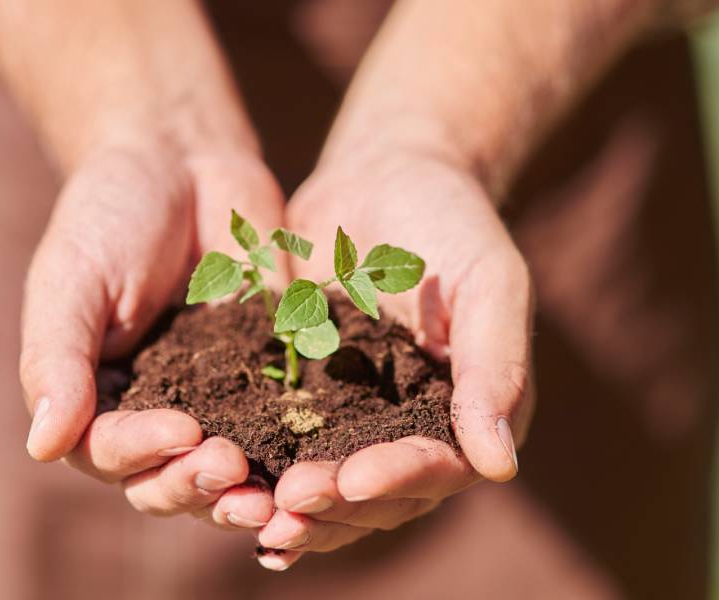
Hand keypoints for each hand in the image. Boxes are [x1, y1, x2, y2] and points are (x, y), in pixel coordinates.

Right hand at [20, 143, 286, 529]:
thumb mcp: (72, 280)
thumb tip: (42, 448)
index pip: (110, 454)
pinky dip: (295, 455)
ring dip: (245, 494)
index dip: (144, 454)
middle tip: (235, 470)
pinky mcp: (269, 383)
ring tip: (275, 496)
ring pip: (224, 476)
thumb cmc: (110, 217)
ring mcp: (214, 405)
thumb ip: (57, 361)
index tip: (184, 431)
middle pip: (167, 482)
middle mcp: (151, 416)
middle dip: (198, 484)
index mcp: (94, 401)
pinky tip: (319, 463)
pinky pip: (282, 430)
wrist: (184, 162)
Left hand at [254, 148, 534, 568]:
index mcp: (465, 415)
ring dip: (293, 506)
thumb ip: (496, 368)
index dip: (398, 479)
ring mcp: (353, 421)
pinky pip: (279, 446)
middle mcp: (410, 432)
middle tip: (288, 498)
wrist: (385, 175)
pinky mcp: (301, 399)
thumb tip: (499, 467)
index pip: (439, 467)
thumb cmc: (452, 222)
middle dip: (335, 503)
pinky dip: (256, 473)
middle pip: (377, 496)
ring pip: (326, 488)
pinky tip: (218, 486)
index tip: (354, 479)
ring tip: (249, 507)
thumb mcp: (489, 283)